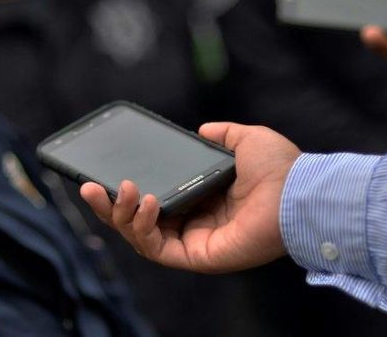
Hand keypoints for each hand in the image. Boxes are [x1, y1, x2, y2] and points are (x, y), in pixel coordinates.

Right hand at [80, 123, 300, 273]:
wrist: (299, 191)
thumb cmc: (279, 169)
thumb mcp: (244, 139)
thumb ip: (220, 134)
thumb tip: (202, 130)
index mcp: (198, 199)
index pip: (150, 200)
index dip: (124, 191)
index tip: (104, 174)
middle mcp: (192, 222)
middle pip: (135, 222)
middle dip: (107, 207)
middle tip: (87, 187)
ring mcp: (193, 241)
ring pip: (138, 237)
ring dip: (119, 215)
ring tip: (118, 190)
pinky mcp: (197, 256)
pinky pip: (157, 249)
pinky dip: (142, 228)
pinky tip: (143, 202)